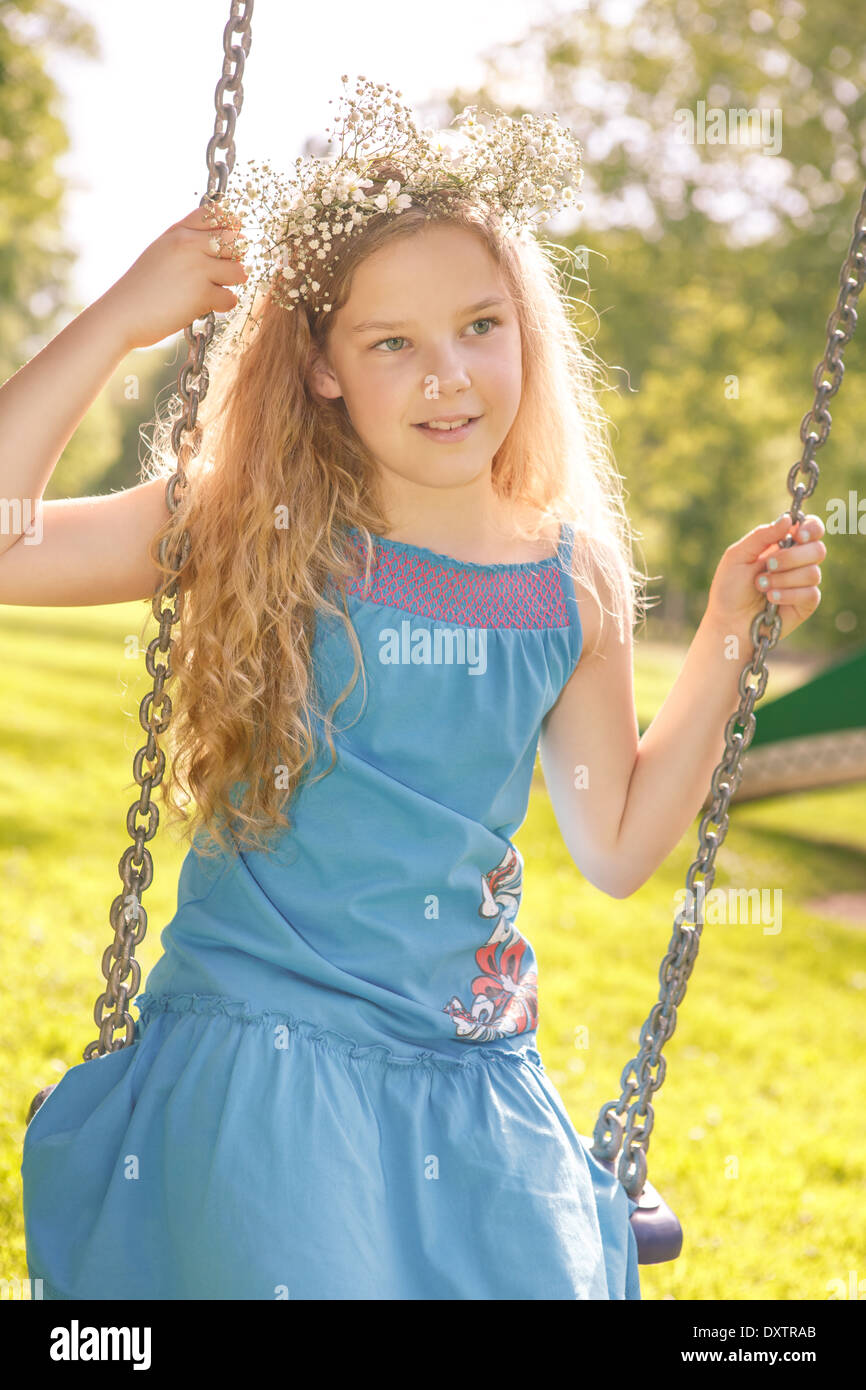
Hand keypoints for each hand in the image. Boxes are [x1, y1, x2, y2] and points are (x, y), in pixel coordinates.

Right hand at [104, 205, 248, 351]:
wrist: (122, 314)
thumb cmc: (142, 287)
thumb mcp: (161, 253)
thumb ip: (187, 243)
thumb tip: (224, 240)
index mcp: (178, 232)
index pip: (216, 213)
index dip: (228, 227)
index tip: (224, 245)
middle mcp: (188, 244)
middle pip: (234, 240)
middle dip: (234, 258)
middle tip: (219, 273)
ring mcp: (196, 268)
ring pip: (238, 270)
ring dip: (231, 284)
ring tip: (213, 290)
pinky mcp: (202, 294)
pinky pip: (231, 297)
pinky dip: (223, 305)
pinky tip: (206, 306)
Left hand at [706, 511, 825, 642]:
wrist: (728, 622)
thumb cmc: (729, 589)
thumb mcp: (738, 556)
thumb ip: (762, 536)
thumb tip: (788, 519)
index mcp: (783, 544)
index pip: (812, 528)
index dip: (811, 529)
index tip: (798, 536)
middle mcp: (797, 561)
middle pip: (818, 549)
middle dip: (791, 558)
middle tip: (768, 566)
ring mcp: (803, 583)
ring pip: (813, 573)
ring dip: (783, 579)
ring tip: (761, 587)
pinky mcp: (806, 604)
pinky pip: (811, 593)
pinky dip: (788, 595)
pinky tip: (771, 600)